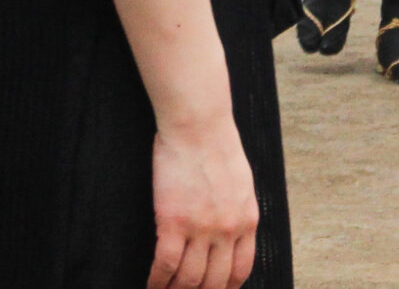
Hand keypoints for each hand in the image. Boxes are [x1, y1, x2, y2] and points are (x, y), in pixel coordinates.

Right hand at [148, 115, 257, 288]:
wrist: (199, 126)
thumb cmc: (217, 147)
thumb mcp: (242, 184)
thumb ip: (237, 212)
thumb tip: (230, 234)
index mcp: (247, 220)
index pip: (240, 270)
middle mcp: (228, 229)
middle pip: (215, 281)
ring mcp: (202, 228)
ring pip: (190, 280)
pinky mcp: (174, 222)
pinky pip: (165, 265)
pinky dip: (157, 281)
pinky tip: (151, 286)